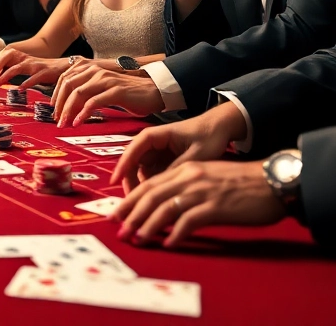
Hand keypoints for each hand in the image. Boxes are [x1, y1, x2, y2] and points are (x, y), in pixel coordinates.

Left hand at [0, 49, 68, 97]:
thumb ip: (6, 71)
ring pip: (12, 69)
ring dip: (1, 80)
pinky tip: (18, 90)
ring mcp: (31, 63)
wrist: (62, 66)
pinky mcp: (42, 71)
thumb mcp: (19, 68)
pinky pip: (31, 77)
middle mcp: (19, 57)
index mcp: (11, 56)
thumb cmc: (39, 70)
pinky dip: (25, 83)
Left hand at [51, 63, 162, 126]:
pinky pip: (93, 102)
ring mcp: (106, 80)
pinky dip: (83, 113)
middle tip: (57, 119)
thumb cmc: (130, 93)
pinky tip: (78, 122)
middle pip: (68, 85)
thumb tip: (71, 105)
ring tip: (64, 124)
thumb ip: (89, 91)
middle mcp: (97, 71)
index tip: (54, 109)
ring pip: (78, 93)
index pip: (66, 78)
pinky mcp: (116, 91)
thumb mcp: (105, 89)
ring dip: (68, 110)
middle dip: (59, 104)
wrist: (155, 91)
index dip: (56, 94)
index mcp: (92, 68)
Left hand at [109, 160, 285, 246]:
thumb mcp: (209, 177)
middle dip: (132, 214)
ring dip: (148, 225)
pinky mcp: (217, 206)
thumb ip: (188, 188)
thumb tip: (168, 209)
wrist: (272, 181)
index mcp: (187, 170)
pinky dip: (176, 233)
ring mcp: (203, 191)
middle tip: (119, 230)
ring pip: (166, 208)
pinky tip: (168, 244)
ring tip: (136, 239)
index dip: (131, 200)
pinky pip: (190, 221)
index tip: (118, 215)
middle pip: (152, 195)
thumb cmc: (242, 183)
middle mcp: (191, 177)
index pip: (150, 184)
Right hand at [110, 103, 246, 191]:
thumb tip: (159, 189)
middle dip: (130, 182)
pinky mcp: (163, 161)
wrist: (221, 128)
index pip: (133, 150)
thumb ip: (175, 170)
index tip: (115, 182)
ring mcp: (157, 153)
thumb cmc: (208, 136)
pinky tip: (155, 202)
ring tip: (142, 206)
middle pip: (133, 163)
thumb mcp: (194, 155)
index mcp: (156, 135)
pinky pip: (151, 176)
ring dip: (140, 187)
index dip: (122, 166)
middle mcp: (152, 143)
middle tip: (131, 203)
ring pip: (141, 172)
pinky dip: (151, 188)